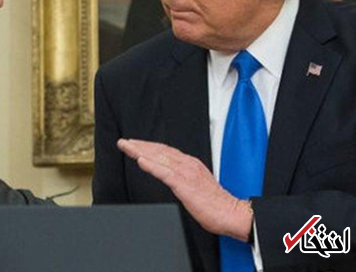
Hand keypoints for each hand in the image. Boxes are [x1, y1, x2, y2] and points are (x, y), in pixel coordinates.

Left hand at [117, 138, 252, 240]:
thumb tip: (173, 177)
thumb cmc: (216, 204)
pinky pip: (165, 173)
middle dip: (140, 145)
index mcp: (190, 164)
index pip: (165, 151)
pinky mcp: (185, 184)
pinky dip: (151, 165)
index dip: (148, 146)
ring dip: (140, 151)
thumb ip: (184, 178)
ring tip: (126, 147)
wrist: (232, 213)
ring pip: (159, 158)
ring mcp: (186, 173)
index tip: (135, 145)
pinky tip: (140, 161)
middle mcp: (187, 164)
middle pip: (159, 151)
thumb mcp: (197, 185)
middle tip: (124, 142)